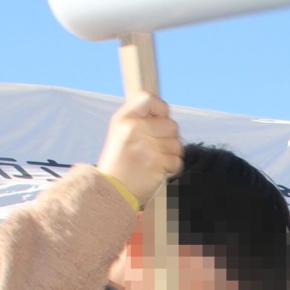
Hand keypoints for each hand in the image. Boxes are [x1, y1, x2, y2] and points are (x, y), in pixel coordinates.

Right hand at [97, 92, 183, 207]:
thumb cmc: (119, 163)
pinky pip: (177, 161)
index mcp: (124, 119)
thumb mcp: (120, 133)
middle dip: (168, 138)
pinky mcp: (156, 163)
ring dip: (170, 155)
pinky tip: (156, 171)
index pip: (148, 98)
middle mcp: (134, 129)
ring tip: (153, 162)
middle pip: (171, 124)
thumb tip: (164, 113)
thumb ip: (140, 119)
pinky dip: (171, 169)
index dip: (160, 109)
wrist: (112, 192)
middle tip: (153, 150)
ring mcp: (146, 146)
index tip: (159, 120)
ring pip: (177, 144)